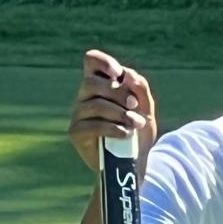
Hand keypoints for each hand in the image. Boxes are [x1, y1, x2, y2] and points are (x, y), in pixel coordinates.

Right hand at [68, 49, 157, 174]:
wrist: (134, 162)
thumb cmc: (138, 132)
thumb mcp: (146, 109)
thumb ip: (140, 88)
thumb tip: (127, 74)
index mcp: (101, 85)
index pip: (91, 61)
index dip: (102, 62)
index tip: (118, 73)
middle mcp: (85, 96)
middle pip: (91, 82)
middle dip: (117, 92)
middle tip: (134, 105)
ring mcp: (79, 114)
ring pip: (94, 104)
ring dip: (119, 113)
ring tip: (135, 124)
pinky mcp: (76, 133)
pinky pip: (91, 125)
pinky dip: (112, 128)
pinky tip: (125, 134)